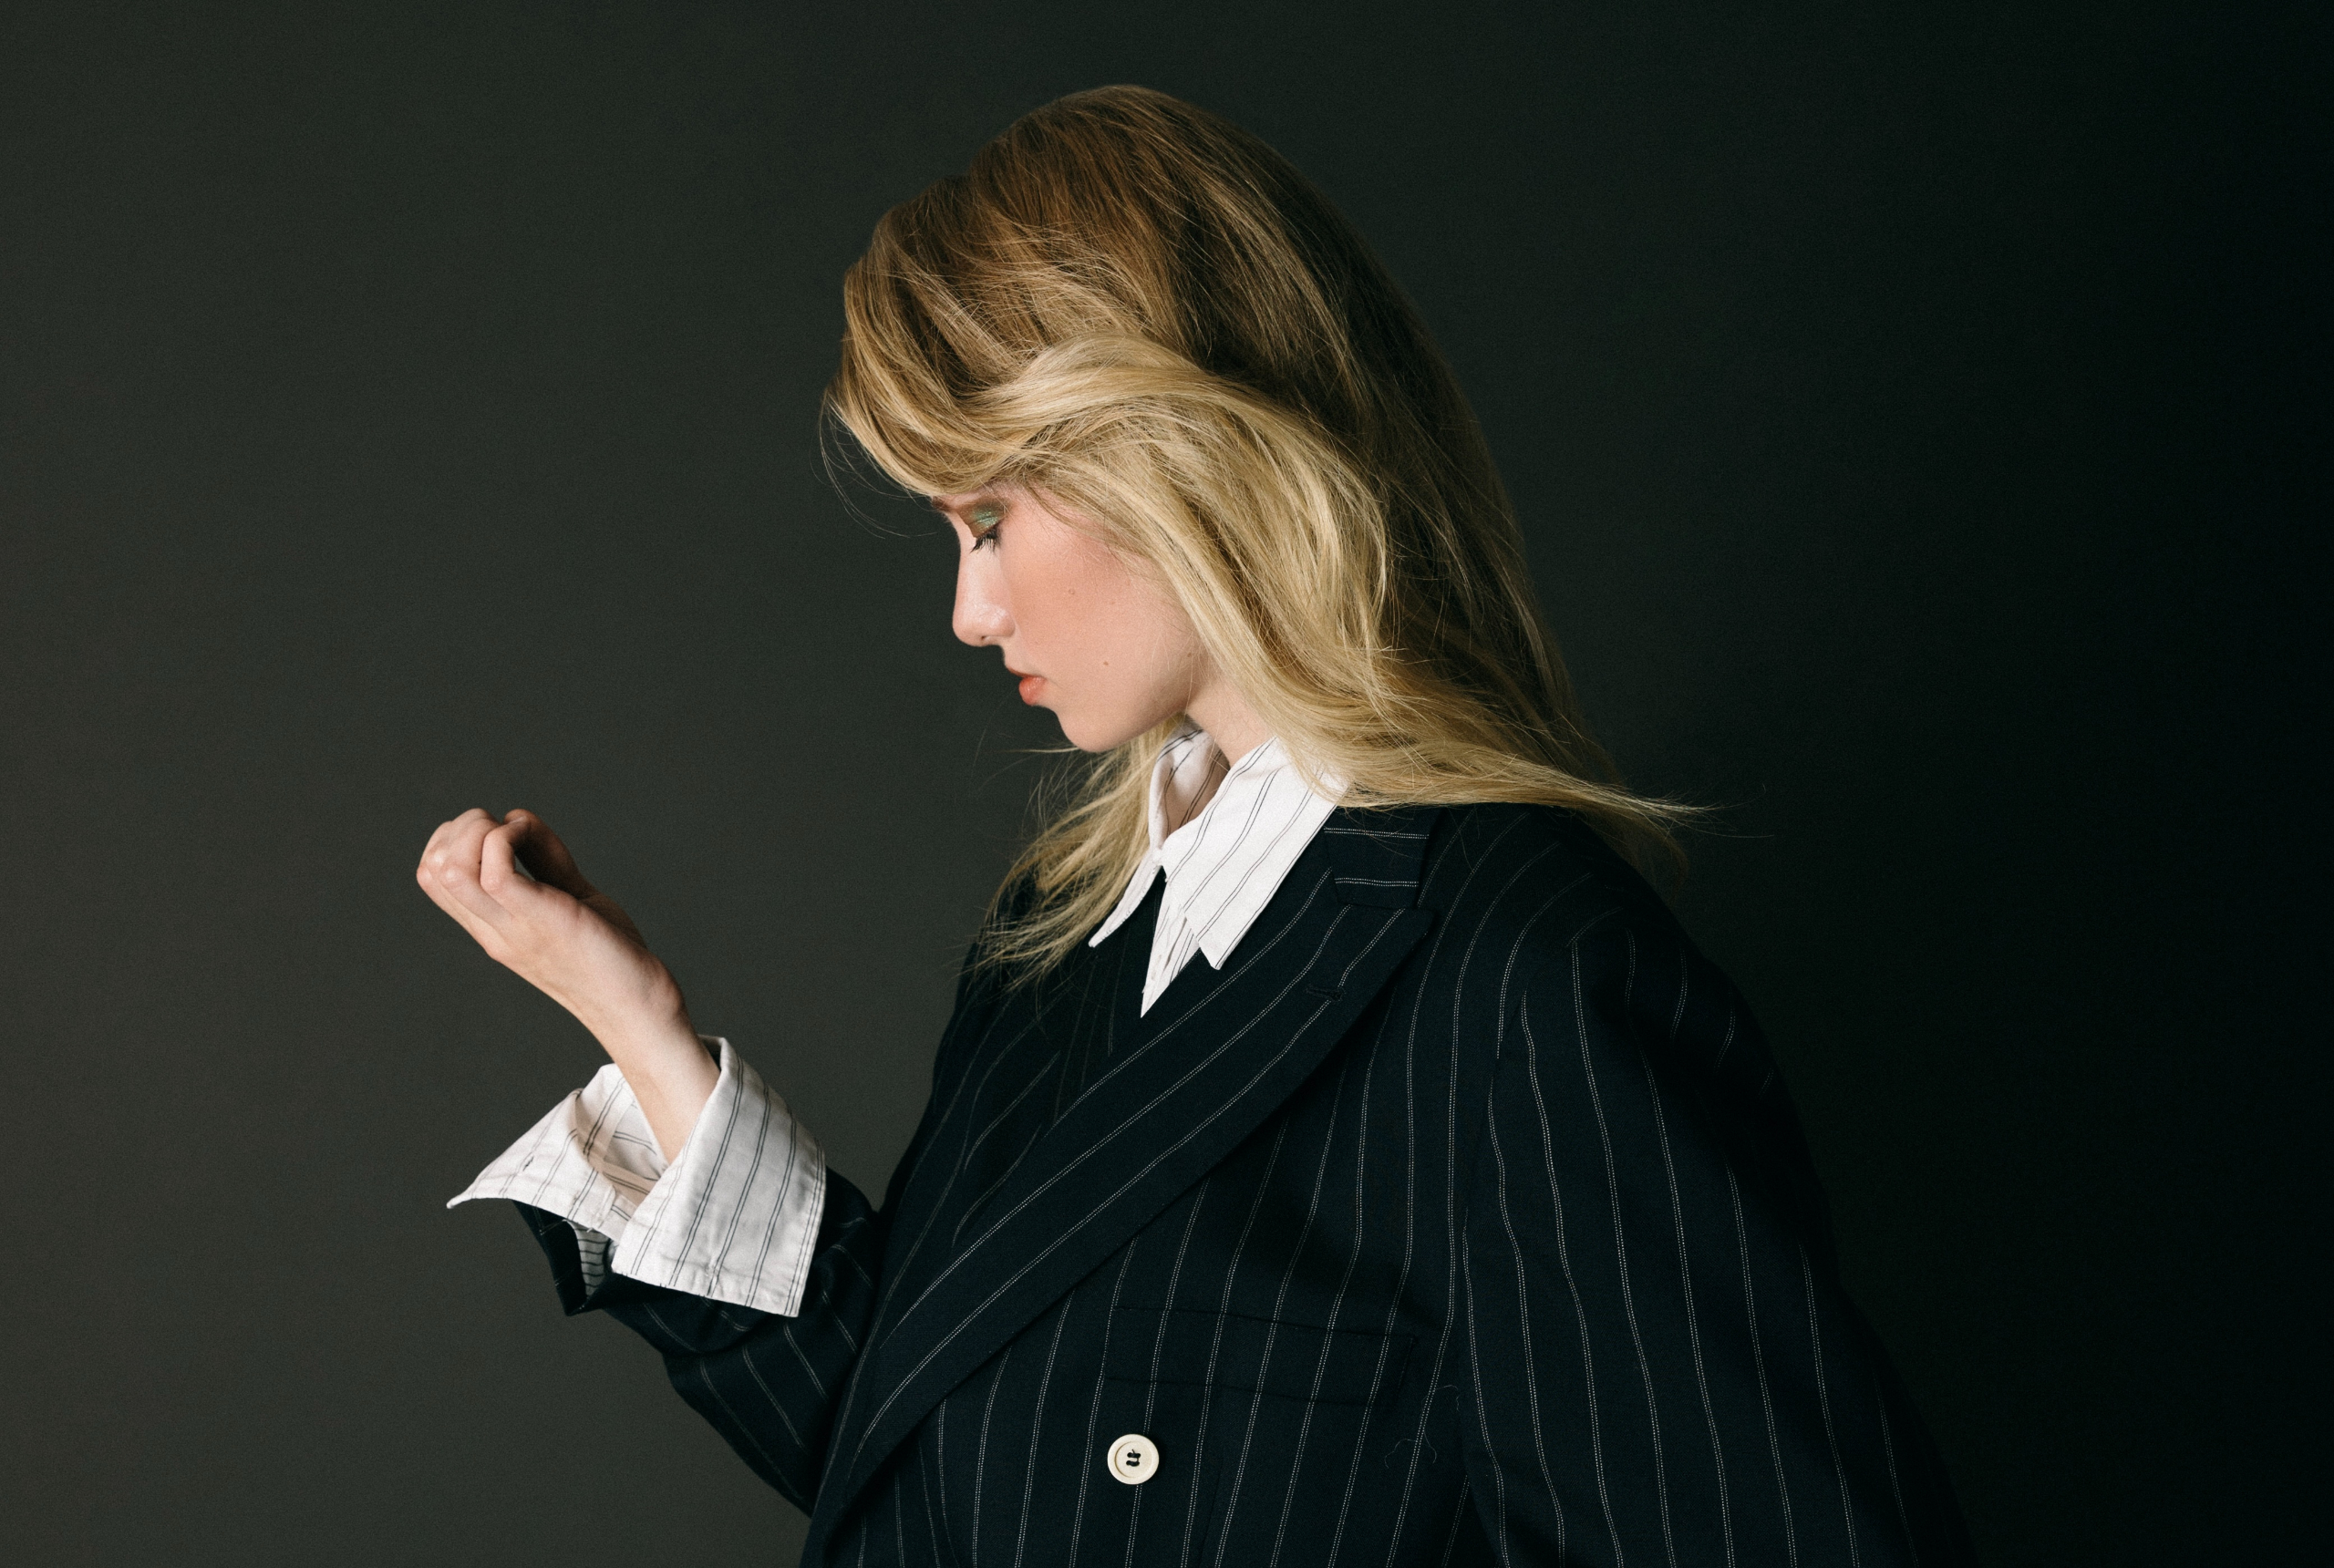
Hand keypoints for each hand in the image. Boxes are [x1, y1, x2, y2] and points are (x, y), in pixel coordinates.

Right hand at [416, 808, 716, 1157]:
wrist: (638, 1009)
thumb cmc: (611, 954)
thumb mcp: (569, 897)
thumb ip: (544, 862)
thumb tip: (517, 819)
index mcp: (493, 927)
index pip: (433, 875)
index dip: (456, 837)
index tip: (502, 831)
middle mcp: (493, 929)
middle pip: (432, 868)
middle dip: (464, 827)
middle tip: (511, 829)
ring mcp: (512, 928)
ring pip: (451, 868)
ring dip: (479, 831)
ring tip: (519, 832)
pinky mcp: (541, 922)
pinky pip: (497, 872)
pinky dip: (508, 838)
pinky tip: (535, 838)